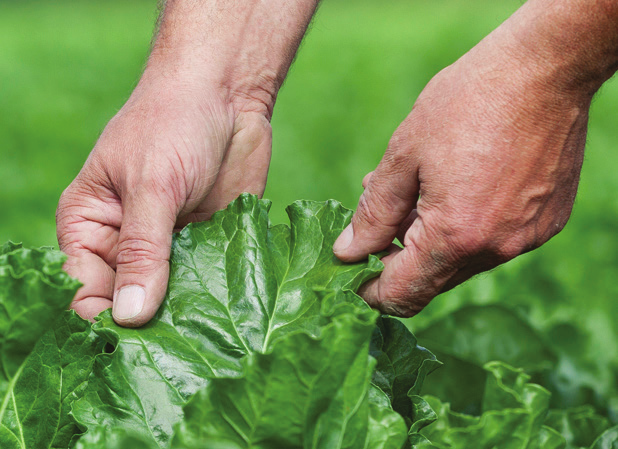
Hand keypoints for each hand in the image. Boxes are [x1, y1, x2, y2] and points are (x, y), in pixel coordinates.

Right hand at [56, 72, 270, 325]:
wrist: (226, 93)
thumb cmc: (173, 123)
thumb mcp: (152, 185)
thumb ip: (143, 251)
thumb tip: (130, 316)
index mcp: (90, 226)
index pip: (84, 290)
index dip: (104, 319)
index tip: (132, 346)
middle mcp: (126, 243)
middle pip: (128, 302)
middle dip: (148, 325)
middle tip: (175, 350)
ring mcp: (169, 247)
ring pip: (170, 299)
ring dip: (184, 316)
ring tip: (205, 338)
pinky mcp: (207, 244)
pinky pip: (206, 283)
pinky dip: (215, 298)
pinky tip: (230, 315)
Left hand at [333, 10, 597, 316]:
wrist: (545, 68)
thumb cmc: (468, 103)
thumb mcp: (404, 155)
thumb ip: (373, 213)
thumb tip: (347, 253)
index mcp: (453, 236)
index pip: (401, 295)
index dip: (370, 290)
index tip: (354, 269)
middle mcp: (494, 249)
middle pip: (430, 281)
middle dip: (398, 256)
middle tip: (385, 211)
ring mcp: (525, 239)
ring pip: (460, 262)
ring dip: (432, 239)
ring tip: (419, 188)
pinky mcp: (544, 224)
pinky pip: (492, 243)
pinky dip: (467, 228)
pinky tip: (459, 185)